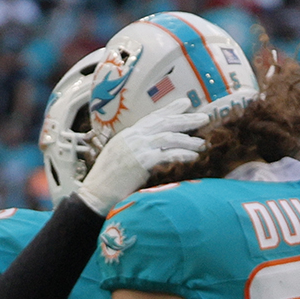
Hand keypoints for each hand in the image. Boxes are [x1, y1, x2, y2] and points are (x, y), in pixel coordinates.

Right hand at [78, 104, 209, 213]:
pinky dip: (181, 154)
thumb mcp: (119, 157)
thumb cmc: (106, 182)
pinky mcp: (141, 162)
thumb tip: (150, 149)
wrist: (95, 195)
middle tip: (204, 116)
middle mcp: (133, 137)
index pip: (153, 117)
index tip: (186, 103)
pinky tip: (193, 157)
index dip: (171, 109)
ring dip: (188, 139)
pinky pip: (167, 154)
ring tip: (202, 143)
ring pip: (168, 137)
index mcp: (128, 134)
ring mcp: (137, 148)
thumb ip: (134, 149)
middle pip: (164, 122)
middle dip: (186, 119)